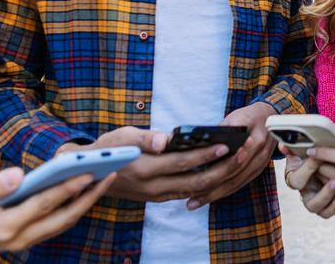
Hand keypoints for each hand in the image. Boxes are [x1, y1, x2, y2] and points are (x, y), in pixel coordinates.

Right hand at [0, 167, 113, 259]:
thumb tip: (19, 174)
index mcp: (5, 226)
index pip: (43, 205)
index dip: (66, 188)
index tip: (87, 172)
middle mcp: (20, 238)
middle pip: (63, 218)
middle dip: (88, 197)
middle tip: (109, 175)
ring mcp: (25, 241)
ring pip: (63, 223)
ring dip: (86, 203)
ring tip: (104, 180)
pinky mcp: (27, 238)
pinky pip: (57, 224)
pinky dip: (73, 209)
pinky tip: (85, 191)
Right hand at [56, 126, 244, 203]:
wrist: (92, 173)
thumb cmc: (110, 148)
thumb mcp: (123, 136)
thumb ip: (146, 138)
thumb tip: (165, 140)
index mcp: (145, 169)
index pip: (183, 163)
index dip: (206, 156)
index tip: (226, 145)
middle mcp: (154, 187)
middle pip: (196, 181)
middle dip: (223, 168)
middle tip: (243, 152)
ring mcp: (158, 195)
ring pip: (195, 190)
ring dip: (219, 176)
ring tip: (238, 159)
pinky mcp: (159, 197)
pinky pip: (188, 193)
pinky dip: (206, 184)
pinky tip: (221, 171)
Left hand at [184, 102, 280, 209]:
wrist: (269, 117)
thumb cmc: (244, 117)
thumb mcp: (230, 118)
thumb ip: (218, 133)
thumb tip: (196, 149)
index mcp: (248, 125)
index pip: (229, 145)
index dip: (214, 161)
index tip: (195, 171)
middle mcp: (258, 142)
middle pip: (232, 169)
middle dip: (210, 185)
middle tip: (189, 198)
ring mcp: (262, 157)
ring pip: (236, 180)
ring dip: (215, 193)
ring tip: (195, 202)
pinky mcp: (261, 167)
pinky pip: (242, 183)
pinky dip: (225, 191)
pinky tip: (211, 197)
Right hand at [279, 148, 334, 218]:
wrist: (327, 158)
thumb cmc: (315, 150)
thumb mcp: (306, 146)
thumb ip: (296, 145)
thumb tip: (284, 145)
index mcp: (296, 178)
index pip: (296, 180)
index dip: (307, 170)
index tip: (320, 157)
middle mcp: (306, 192)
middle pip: (310, 202)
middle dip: (324, 193)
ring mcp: (320, 202)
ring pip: (322, 212)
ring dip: (334, 205)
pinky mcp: (333, 206)